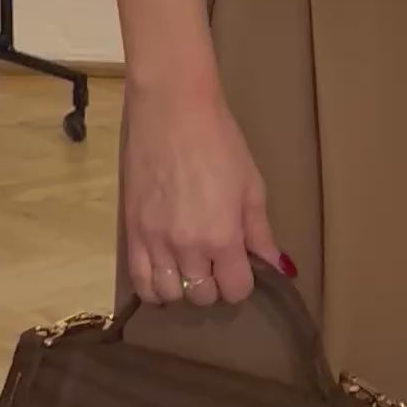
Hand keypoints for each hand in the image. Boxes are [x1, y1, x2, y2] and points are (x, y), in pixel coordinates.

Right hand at [121, 73, 288, 308]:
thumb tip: (276, 265)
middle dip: (214, 284)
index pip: (235, 290)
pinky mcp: (131, 232)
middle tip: (216, 261)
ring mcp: (154, 242)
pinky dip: (153, 287)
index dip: (242, 282)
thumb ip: (260, 232)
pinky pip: (138, 281)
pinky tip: (164, 274)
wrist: (171, 110)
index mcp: (222, 237)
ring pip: (169, 295)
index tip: (241, 266)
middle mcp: (187, 248)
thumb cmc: (219, 141)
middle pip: (203, 296)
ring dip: (184, 288)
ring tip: (189, 267)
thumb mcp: (251, 186)